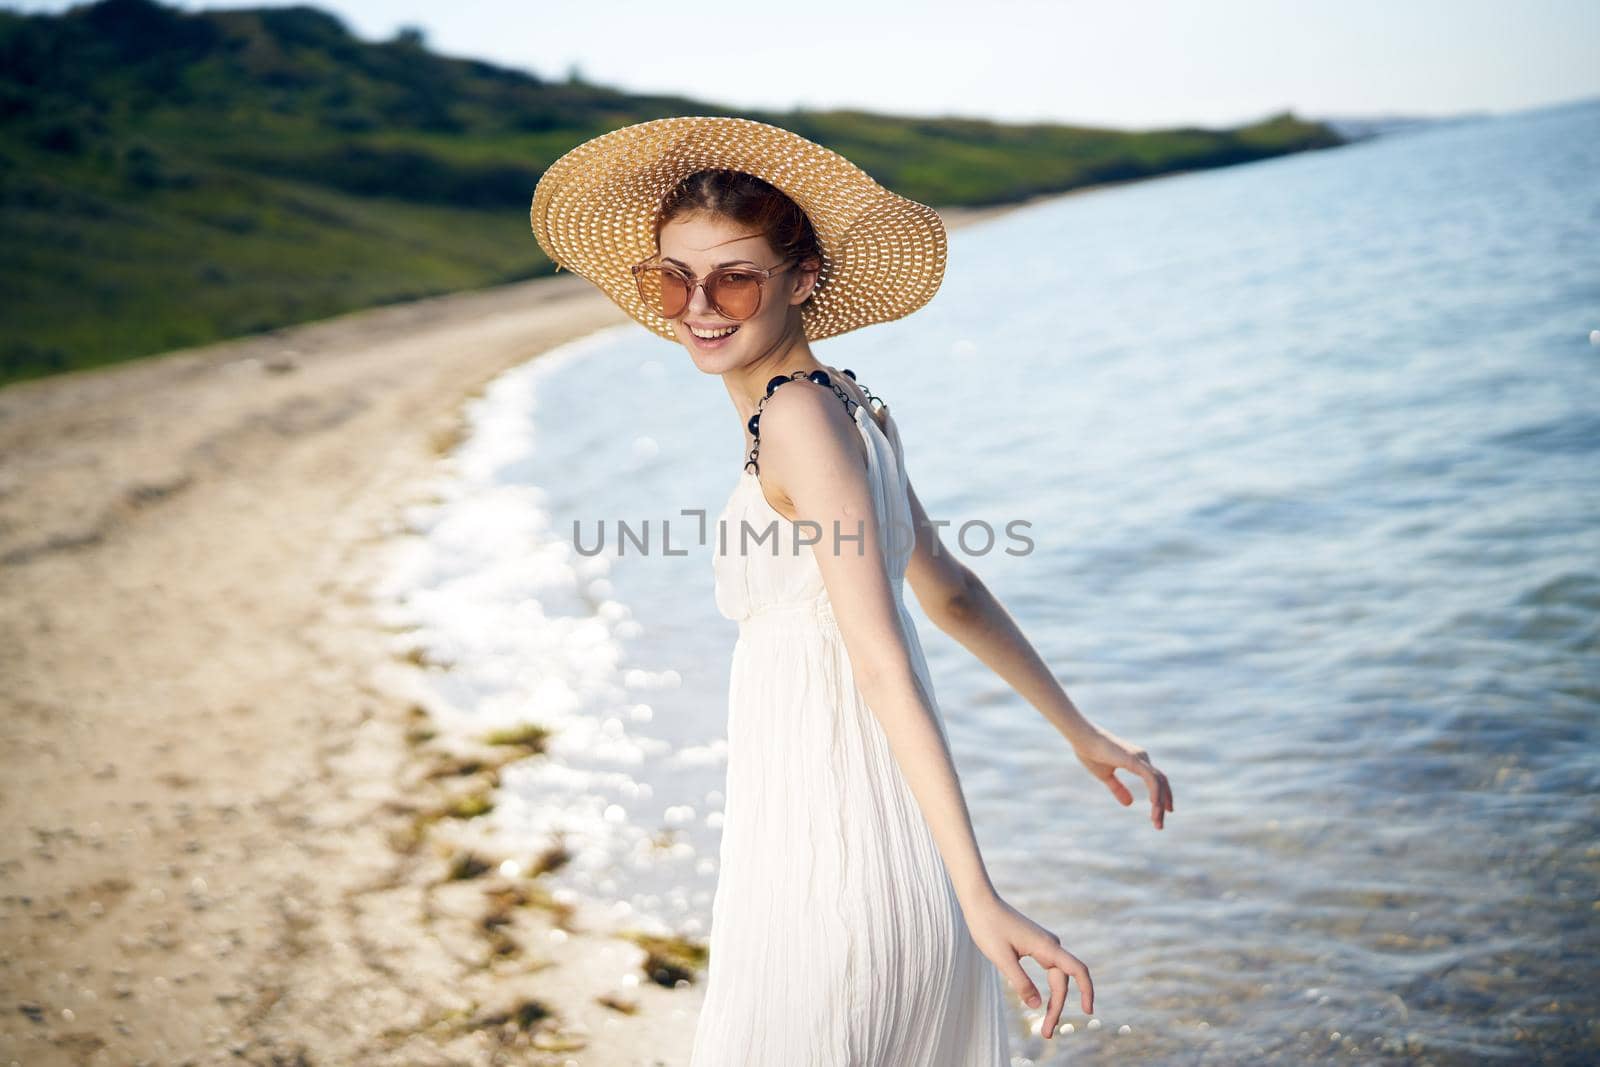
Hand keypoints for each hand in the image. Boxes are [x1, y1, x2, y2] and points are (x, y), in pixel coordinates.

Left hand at [965, 893, 1092, 1039]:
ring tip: (1044, 1025)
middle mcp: (1050, 944)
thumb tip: (1037, 1006)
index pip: (1077, 970)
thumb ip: (1020, 982)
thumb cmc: (988, 927)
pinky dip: (1049, 988)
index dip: (1087, 991)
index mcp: (1046, 946)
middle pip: (1063, 981)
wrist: (980, 902)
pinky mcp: (1035, 945)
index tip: (1088, 1012)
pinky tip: (1042, 1001)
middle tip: (1046, 1034)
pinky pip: (1049, 970)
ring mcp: (1044, 944)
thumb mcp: (1002, 959)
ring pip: (1056, 977)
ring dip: (1054, 1000)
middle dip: (1058, 1008)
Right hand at [1072, 724, 1173, 828]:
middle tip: (1159, 825)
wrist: (1082, 738)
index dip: (1162, 796)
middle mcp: (1142, 758)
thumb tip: (1130, 804)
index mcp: (1137, 761)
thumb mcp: (1106, 776)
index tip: (1164, 811)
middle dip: (1164, 804)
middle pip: (1161, 783)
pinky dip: (1155, 793)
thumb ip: (1118, 789)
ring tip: (1156, 820)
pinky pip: (1151, 779)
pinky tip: (1154, 805)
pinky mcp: (1135, 760)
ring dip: (1160, 803)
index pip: (1156, 780)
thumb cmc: (1091, 753)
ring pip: (1158, 783)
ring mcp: (1140, 758)